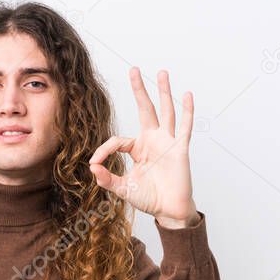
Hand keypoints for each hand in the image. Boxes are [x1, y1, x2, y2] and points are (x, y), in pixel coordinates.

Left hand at [88, 67, 199, 227]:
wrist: (168, 210)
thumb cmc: (149, 199)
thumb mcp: (123, 188)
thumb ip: (107, 179)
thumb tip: (91, 167)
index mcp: (138, 149)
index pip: (118, 140)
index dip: (104, 150)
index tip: (95, 164)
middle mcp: (153, 141)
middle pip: (145, 109)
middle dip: (139, 90)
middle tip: (133, 69)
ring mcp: (167, 142)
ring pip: (165, 111)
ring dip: (163, 92)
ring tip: (162, 72)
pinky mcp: (179, 149)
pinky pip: (184, 127)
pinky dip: (187, 111)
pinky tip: (187, 95)